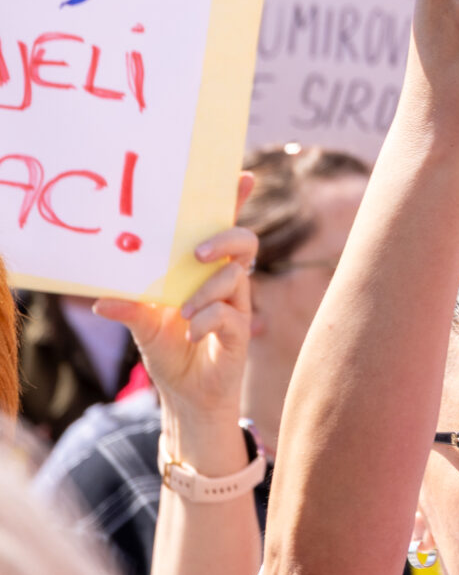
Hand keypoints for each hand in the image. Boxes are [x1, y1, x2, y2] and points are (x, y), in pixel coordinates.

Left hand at [95, 219, 256, 460]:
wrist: (185, 397)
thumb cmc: (169, 352)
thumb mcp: (143, 326)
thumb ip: (131, 307)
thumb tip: (100, 299)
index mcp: (204, 271)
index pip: (223, 229)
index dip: (235, 201)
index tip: (242, 177)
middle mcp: (225, 281)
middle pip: (243, 242)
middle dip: (224, 238)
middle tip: (198, 252)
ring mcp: (236, 305)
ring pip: (235, 276)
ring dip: (205, 291)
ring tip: (183, 313)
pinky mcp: (240, 331)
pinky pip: (228, 313)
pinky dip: (206, 319)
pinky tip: (191, 333)